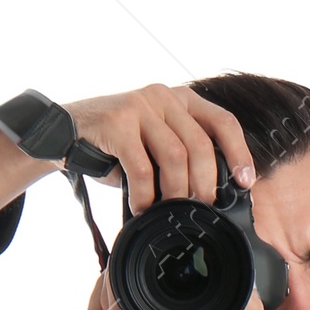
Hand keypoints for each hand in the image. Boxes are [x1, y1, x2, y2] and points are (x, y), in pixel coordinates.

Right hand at [63, 83, 254, 212]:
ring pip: (175, 157)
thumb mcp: (154, 147)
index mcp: (180, 100)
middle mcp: (164, 96)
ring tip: (168, 213)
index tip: (245, 183)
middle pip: (201, 145)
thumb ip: (181, 158)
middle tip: (199, 212)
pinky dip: (145, 196)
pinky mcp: (117, 121)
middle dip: (204, 186)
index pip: (222, 121)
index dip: (239, 153)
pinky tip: (140, 208)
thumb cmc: (115, 148)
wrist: (65, 134)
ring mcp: (140, 105)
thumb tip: (210, 196)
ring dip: (175, 194)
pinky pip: (142, 167)